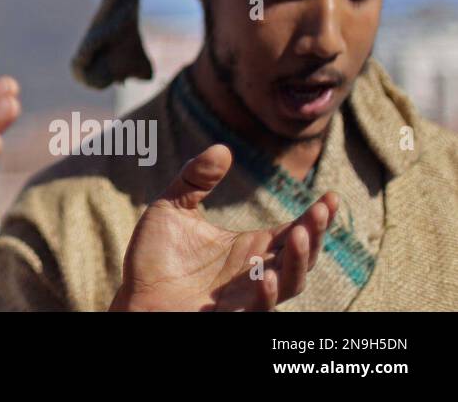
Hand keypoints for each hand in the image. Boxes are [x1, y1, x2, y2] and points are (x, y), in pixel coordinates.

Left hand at [111, 144, 336, 310]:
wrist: (132, 296)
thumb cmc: (154, 257)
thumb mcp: (172, 208)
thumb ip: (196, 178)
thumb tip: (222, 148)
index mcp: (251, 247)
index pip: (295, 232)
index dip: (316, 217)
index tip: (331, 197)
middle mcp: (255, 273)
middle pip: (300, 257)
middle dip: (315, 235)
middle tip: (320, 211)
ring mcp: (244, 297)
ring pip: (288, 284)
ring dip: (298, 262)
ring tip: (299, 235)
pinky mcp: (228, 315)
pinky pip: (257, 309)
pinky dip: (265, 294)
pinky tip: (263, 274)